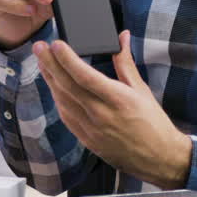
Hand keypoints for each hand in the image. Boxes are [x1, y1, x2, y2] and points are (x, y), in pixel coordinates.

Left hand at [34, 30, 192, 189]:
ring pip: (63, 101)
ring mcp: (91, 129)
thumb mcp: (142, 90)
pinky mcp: (86, 139)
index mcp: (119, 100)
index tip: (56, 44)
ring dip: (50, 80)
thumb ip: (126, 63)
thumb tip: (122, 38)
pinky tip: (53, 87)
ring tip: (43, 62)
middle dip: (51, 65)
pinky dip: (58, 99)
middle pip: (68, 86)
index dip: (68, 60)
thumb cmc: (153, 123)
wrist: (157, 158)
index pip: (86, 77)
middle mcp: (102, 115)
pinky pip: (66, 116)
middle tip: (39, 47)